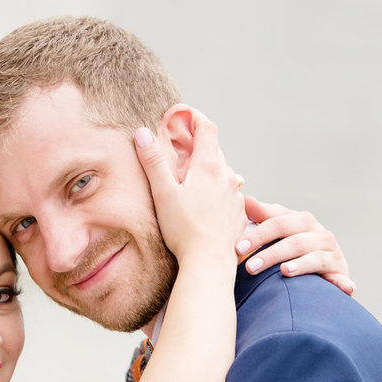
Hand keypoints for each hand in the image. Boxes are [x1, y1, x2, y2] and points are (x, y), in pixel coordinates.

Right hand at [134, 111, 245, 267]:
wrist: (209, 263)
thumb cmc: (184, 231)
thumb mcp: (163, 194)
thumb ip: (153, 162)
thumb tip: (141, 133)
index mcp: (208, 166)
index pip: (206, 127)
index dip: (194, 118)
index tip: (181, 118)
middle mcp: (227, 176)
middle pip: (214, 151)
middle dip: (197, 148)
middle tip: (179, 156)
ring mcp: (236, 195)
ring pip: (222, 174)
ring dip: (207, 173)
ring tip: (191, 186)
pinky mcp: (239, 214)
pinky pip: (229, 195)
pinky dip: (217, 194)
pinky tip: (205, 208)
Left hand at [237, 195, 354, 295]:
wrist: (321, 267)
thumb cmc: (291, 248)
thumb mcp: (278, 231)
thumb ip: (263, 216)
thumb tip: (244, 199)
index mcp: (299, 221)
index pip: (278, 222)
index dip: (258, 234)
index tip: (238, 248)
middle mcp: (317, 233)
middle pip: (294, 239)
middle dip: (272, 252)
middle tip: (250, 267)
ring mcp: (330, 251)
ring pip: (314, 256)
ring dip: (299, 265)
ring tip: (283, 272)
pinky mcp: (339, 271)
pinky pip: (339, 276)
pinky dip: (342, 282)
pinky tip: (343, 287)